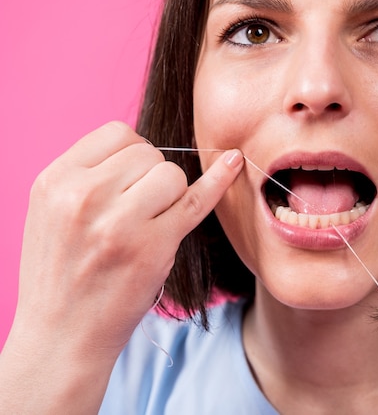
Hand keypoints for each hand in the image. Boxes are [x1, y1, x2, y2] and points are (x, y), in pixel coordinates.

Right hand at [1, 121, 242, 412]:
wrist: (61, 335)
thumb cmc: (59, 272)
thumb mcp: (51, 212)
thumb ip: (89, 175)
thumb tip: (143, 147)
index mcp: (56, 182)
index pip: (117, 134)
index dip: (132, 152)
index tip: (132, 177)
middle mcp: (85, 197)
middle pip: (149, 153)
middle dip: (152, 176)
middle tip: (137, 211)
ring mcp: (121, 224)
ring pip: (173, 175)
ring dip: (171, 194)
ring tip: (147, 225)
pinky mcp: (154, 248)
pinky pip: (197, 201)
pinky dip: (219, 181)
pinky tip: (234, 163)